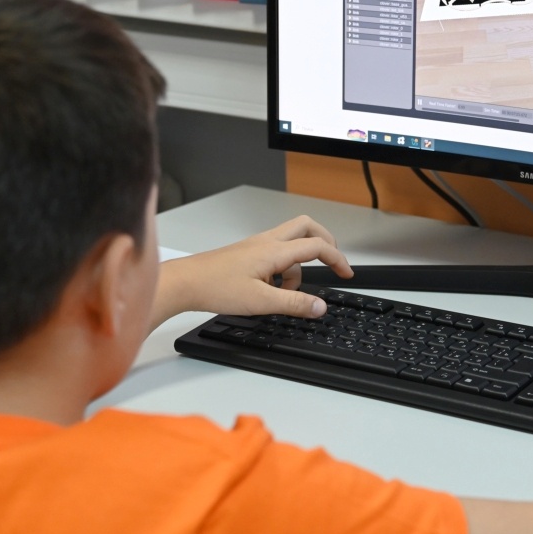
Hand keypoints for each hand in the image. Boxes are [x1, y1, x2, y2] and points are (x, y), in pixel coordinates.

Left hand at [153, 216, 352, 324]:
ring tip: (289, 293)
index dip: (338, 258)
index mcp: (274, 250)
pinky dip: (283, 269)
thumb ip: (294, 304)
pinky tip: (271, 290)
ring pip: (291, 242)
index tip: (347, 273)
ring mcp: (256, 245)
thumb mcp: (260, 302)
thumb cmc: (215, 287)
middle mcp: (267, 242)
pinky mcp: (247, 253)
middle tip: (332, 264)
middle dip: (325, 243)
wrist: (185, 282)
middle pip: (307, 227)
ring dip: (299, 265)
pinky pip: (276, 253)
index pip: (318, 246)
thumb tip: (320, 306)